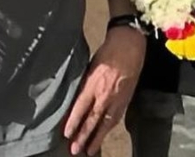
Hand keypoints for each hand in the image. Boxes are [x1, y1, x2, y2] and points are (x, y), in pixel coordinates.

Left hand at [63, 27, 144, 154]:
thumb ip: (84, 83)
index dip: (73, 121)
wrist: (128, 48)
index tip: (67, 133)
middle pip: (92, 120)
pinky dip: (107, 130)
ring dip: (96, 138)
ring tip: (89, 151)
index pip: (81, 107)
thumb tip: (75, 97)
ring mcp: (116, 100)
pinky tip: (102, 136)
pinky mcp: (125, 101)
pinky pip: (114, 119)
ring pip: (104, 124)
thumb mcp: (89, 67)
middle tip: (75, 150)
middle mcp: (104, 94)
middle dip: (83, 136)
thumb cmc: (106, 53)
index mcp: (93, 83)